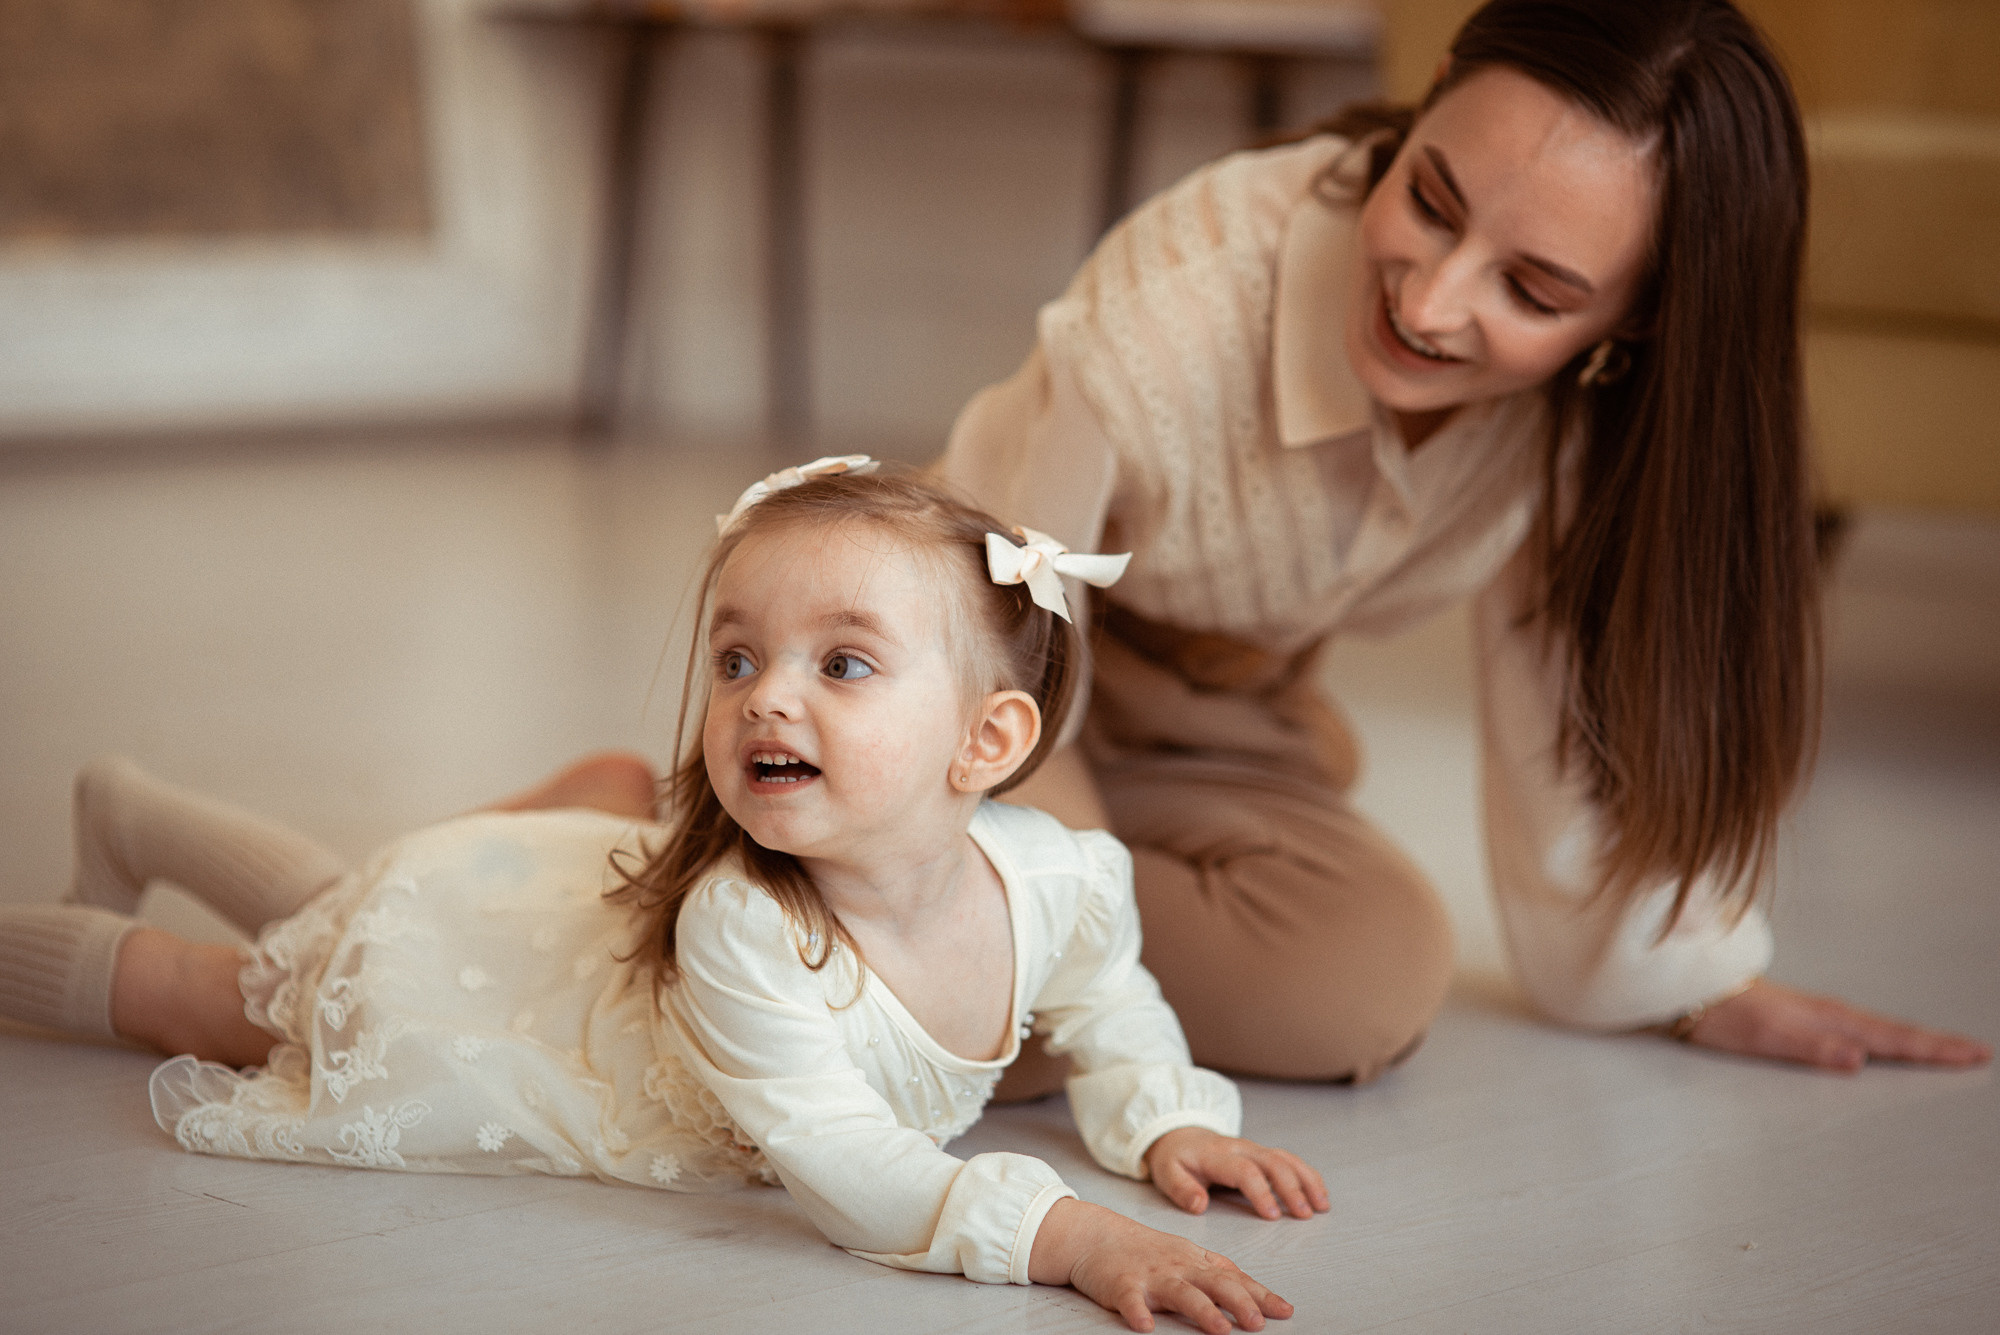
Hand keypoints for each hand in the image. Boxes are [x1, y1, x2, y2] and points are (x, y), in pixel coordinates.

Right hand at [1030, 1198, 1292, 1333]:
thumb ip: (1217, 1273)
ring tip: (1219, 1328)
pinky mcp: (1122, 1285)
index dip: (1260, 1294)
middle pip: (1214, 1282)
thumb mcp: (1185, 1256)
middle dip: (1239, 1302)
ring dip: (1201, 1310)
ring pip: (1180, 1292)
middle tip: (1258, 1323)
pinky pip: (1131, 1300)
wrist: (1094, 1235)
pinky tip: (1145, 1326)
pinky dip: (1138, 1313)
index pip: (1234, 1277)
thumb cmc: (1144, 1251)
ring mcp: (1150, 1276)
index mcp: (1195, 1260)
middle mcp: (1178, 1266)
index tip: (1285, 1311)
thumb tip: (1255, 1293)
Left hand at [1143, 1128, 1327, 1220]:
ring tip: (1321, 1206)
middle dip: (1291, 1188)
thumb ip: (1181, 1190)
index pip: (1244, 1170)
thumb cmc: (1176, 1159)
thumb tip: (1199, 1205)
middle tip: (1304, 1215)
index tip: (1272, 1216)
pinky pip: (1289, 1160)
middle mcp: (1240, 1148)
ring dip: (1306, 1180)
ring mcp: (1254, 1149)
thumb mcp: (1167, 1174)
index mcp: (1216, 1155)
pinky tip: (1320, 1193)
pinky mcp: (1262, 1154)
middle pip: (1272, 1163)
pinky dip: (1307, 1175)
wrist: (1180, 1135)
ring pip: (1286, 1159)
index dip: (1261, 1192)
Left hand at [1674, 979, 1992, 1071]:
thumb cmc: (1722, 1014)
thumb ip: (1812, 1048)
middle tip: (1975, 1053)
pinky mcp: (1801, 1015)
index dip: (1933, 1050)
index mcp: (1828, 1020)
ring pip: (1878, 1027)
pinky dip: (1882, 1035)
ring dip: (1912, 1040)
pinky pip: (1856, 1026)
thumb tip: (1857, 1060)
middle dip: (1936, 1044)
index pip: (1892, 1039)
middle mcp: (1827, 1013)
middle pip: (1894, 1032)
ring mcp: (1816, 1012)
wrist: (1687, 988)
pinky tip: (1879, 1041)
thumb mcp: (1766, 1037)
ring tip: (1942, 1050)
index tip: (1972, 1055)